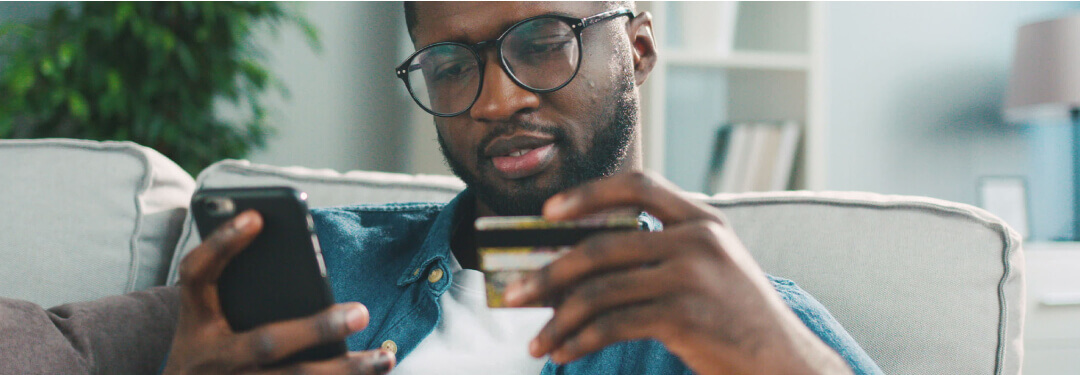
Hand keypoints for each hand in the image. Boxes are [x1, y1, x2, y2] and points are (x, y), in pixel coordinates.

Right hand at [163, 210, 394, 374]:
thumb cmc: (208, 350)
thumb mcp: (208, 322)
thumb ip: (240, 290)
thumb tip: (301, 256)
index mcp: (195, 323)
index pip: (197, 274)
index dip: (222, 244)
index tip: (256, 216)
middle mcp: (208, 358)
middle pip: (266, 343)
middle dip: (316, 329)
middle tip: (362, 312)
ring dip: (344, 370)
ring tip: (385, 357)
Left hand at [502, 172, 850, 374]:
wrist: (784, 363)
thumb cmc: (738, 317)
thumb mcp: (713, 266)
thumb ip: (664, 250)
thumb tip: (577, 261)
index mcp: (703, 219)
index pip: (639, 184)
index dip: (588, 194)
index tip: (548, 212)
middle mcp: (698, 240)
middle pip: (601, 246)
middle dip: (548, 273)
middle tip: (512, 293)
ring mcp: (691, 277)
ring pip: (599, 290)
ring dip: (557, 319)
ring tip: (536, 341)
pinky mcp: (684, 317)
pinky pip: (612, 325)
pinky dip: (579, 342)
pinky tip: (563, 354)